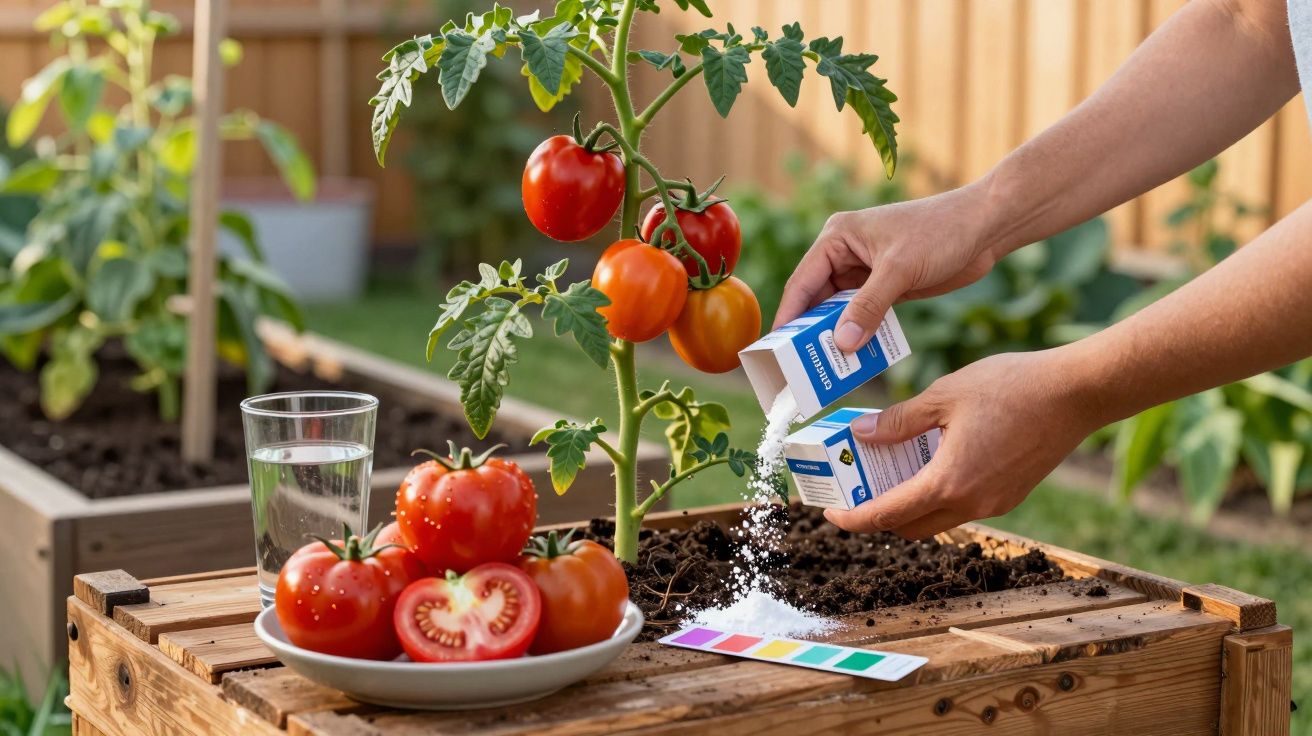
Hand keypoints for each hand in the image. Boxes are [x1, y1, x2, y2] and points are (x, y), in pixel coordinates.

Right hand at [775, 185, 1002, 351]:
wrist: (986, 227)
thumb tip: (841, 344)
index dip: (789, 317)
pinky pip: (864, 318)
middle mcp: (845, 254)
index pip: (803, 282)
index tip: (775, 349)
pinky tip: (858, 359)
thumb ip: (869, 306)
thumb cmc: (941, 231)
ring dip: (838, 338)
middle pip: (817, 301)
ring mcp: (866, 273)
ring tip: (827, 370)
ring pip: (840, 313)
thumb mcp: (900, 269)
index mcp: (838, 238)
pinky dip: (861, 337)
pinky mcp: (887, 288)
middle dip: (812, 333)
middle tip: (800, 367)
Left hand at [823, 349, 1104, 538]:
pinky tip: (931, 461)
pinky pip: (963, 505)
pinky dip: (939, 493)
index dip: (853, 519)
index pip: (887, 515)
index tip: (830, 513)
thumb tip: (861, 435)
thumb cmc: (1012, 387)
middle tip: (858, 487)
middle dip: (878, 515)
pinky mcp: (1011, 494)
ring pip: (938, 519)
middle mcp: (972, 503)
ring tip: (890, 470)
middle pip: (910, 527)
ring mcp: (995, 503)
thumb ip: (898, 421)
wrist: (1078, 393)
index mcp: (949, 483)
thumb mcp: (943, 395)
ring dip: (910, 504)